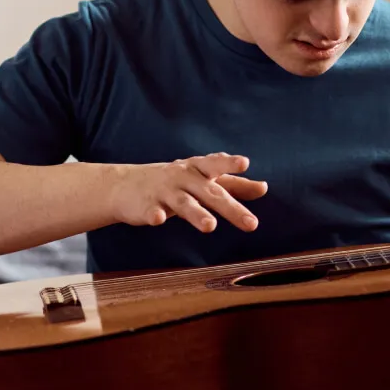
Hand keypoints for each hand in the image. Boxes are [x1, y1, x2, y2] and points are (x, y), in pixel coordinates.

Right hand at [109, 153, 268, 232]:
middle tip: (251, 223)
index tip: (244, 163)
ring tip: (210, 226)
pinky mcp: (145, 206)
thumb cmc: (173, 182)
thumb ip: (233, 184)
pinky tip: (157, 220)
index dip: (229, 164)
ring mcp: (164, 192)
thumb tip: (264, 187)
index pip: (216, 165)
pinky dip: (154, 215)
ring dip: (197, 213)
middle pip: (209, 192)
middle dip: (230, 208)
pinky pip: (150, 211)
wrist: (126, 185)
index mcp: (198, 170)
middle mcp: (183, 178)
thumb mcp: (202, 179)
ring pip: (183, 203)